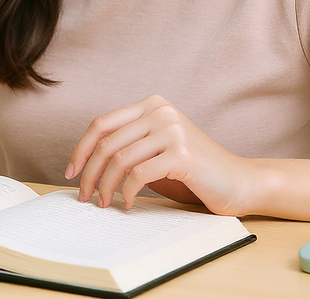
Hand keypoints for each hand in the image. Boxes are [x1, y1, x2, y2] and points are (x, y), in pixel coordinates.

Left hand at [65, 95, 255, 214]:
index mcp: (151, 105)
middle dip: (90, 173)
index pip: (102, 124)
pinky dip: (127, 192)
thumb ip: (129, 147)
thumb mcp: (156, 151)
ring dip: (106, 186)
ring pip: (119, 158)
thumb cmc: (193, 171)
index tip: (71, 173)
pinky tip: (127, 204)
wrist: (239, 181)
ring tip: (104, 204)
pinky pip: (139, 174)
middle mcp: (160, 111)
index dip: (81, 149)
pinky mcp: (181, 152)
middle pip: (106, 142)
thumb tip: (87, 166)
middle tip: (84, 196)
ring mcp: (171, 129)